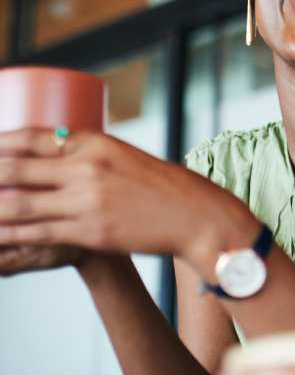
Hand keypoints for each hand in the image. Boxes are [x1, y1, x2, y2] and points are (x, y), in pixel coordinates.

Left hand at [0, 128, 257, 274]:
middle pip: (15, 169)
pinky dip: (7, 236)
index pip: (31, 138)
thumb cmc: (162, 187)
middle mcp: (87, 169)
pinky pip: (35, 234)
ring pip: (17, 205)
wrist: (196, 216)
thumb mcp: (124, 158)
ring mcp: (86, 202)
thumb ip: (88, 158)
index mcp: (95, 143)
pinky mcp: (89, 232)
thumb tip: (48, 159)